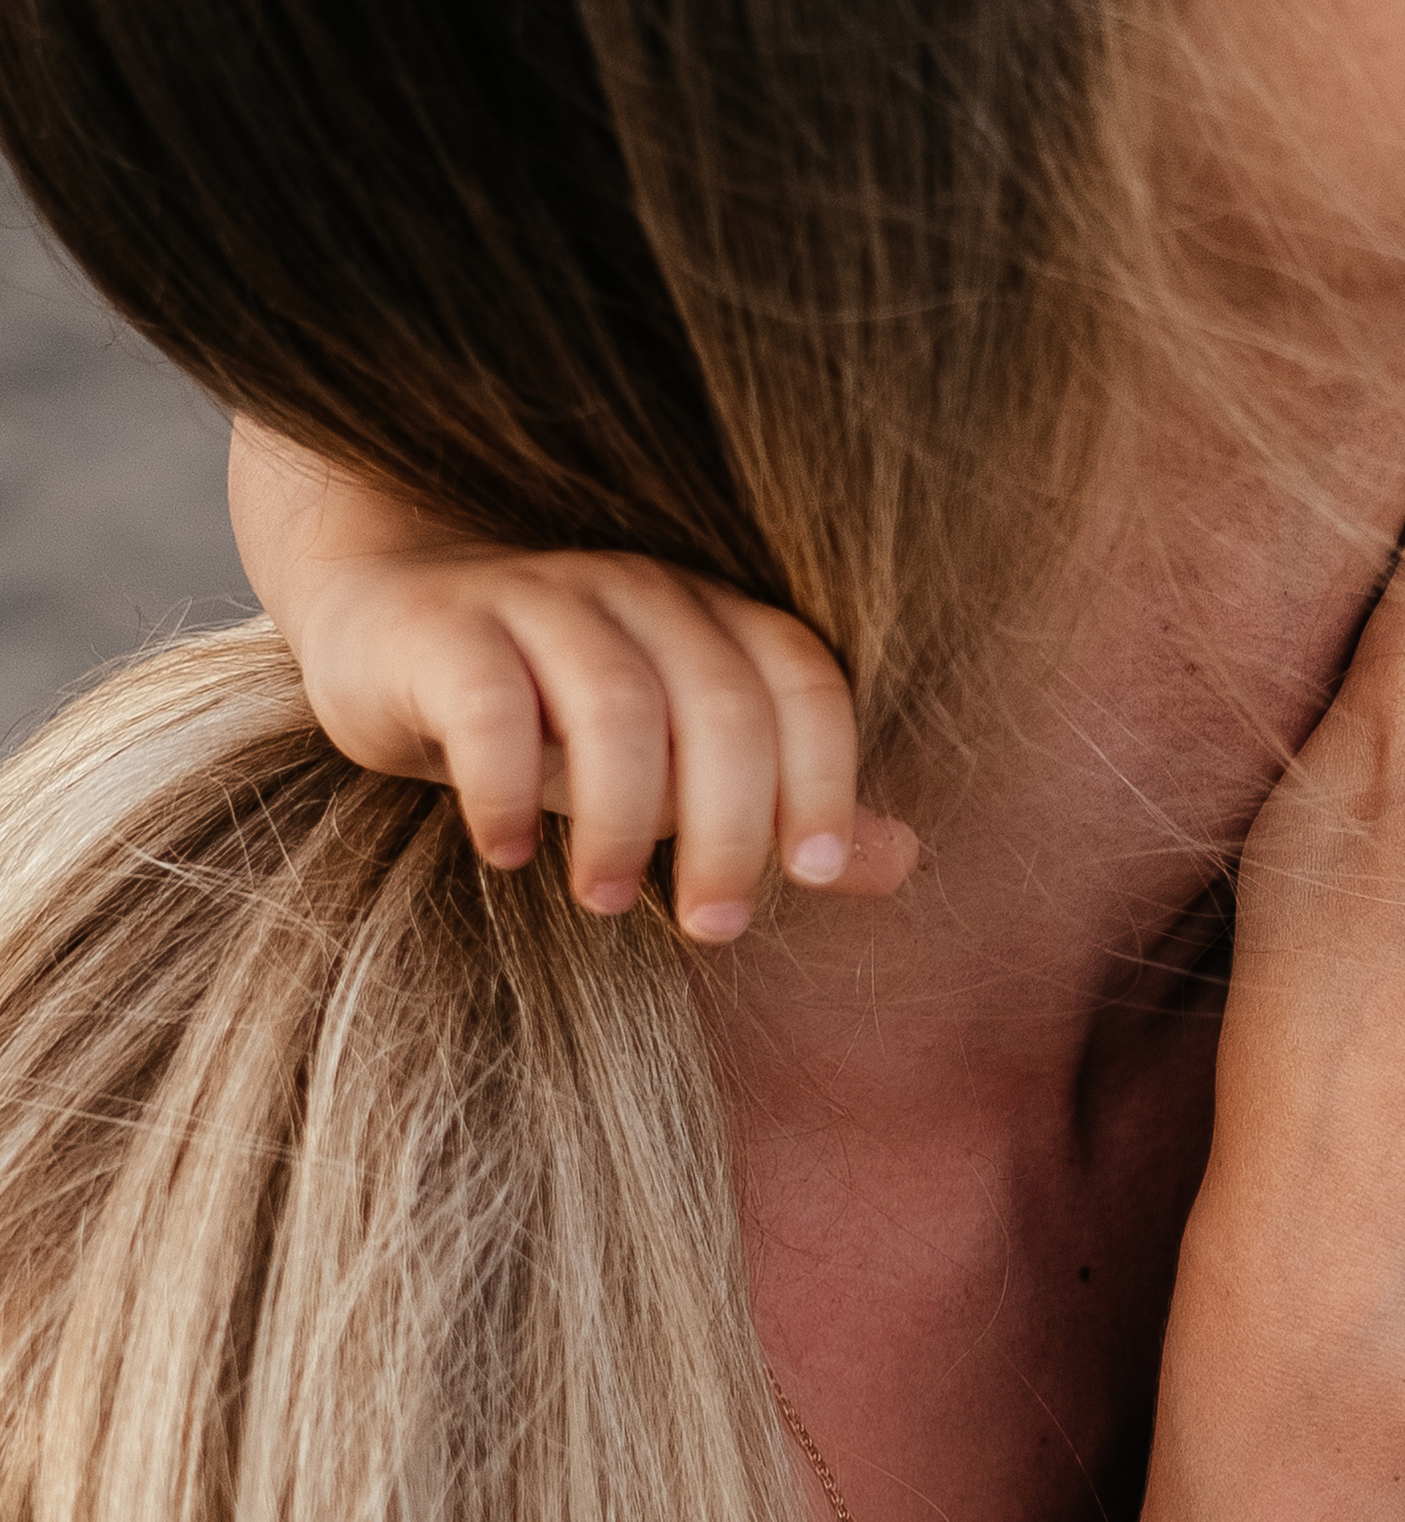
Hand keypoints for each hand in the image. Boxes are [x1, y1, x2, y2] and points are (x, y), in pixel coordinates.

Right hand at [230, 420, 913, 936]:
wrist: (387, 618)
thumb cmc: (550, 708)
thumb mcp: (673, 761)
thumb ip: (778, 806)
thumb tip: (901, 862)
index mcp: (714, 617)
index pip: (802, 681)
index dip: (824, 775)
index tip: (810, 875)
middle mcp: (642, 593)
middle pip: (721, 706)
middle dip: (730, 830)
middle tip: (715, 928)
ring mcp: (543, 601)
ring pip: (617, 704)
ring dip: (625, 818)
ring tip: (607, 898)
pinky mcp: (446, 630)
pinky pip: (491, 705)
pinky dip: (508, 787)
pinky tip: (508, 851)